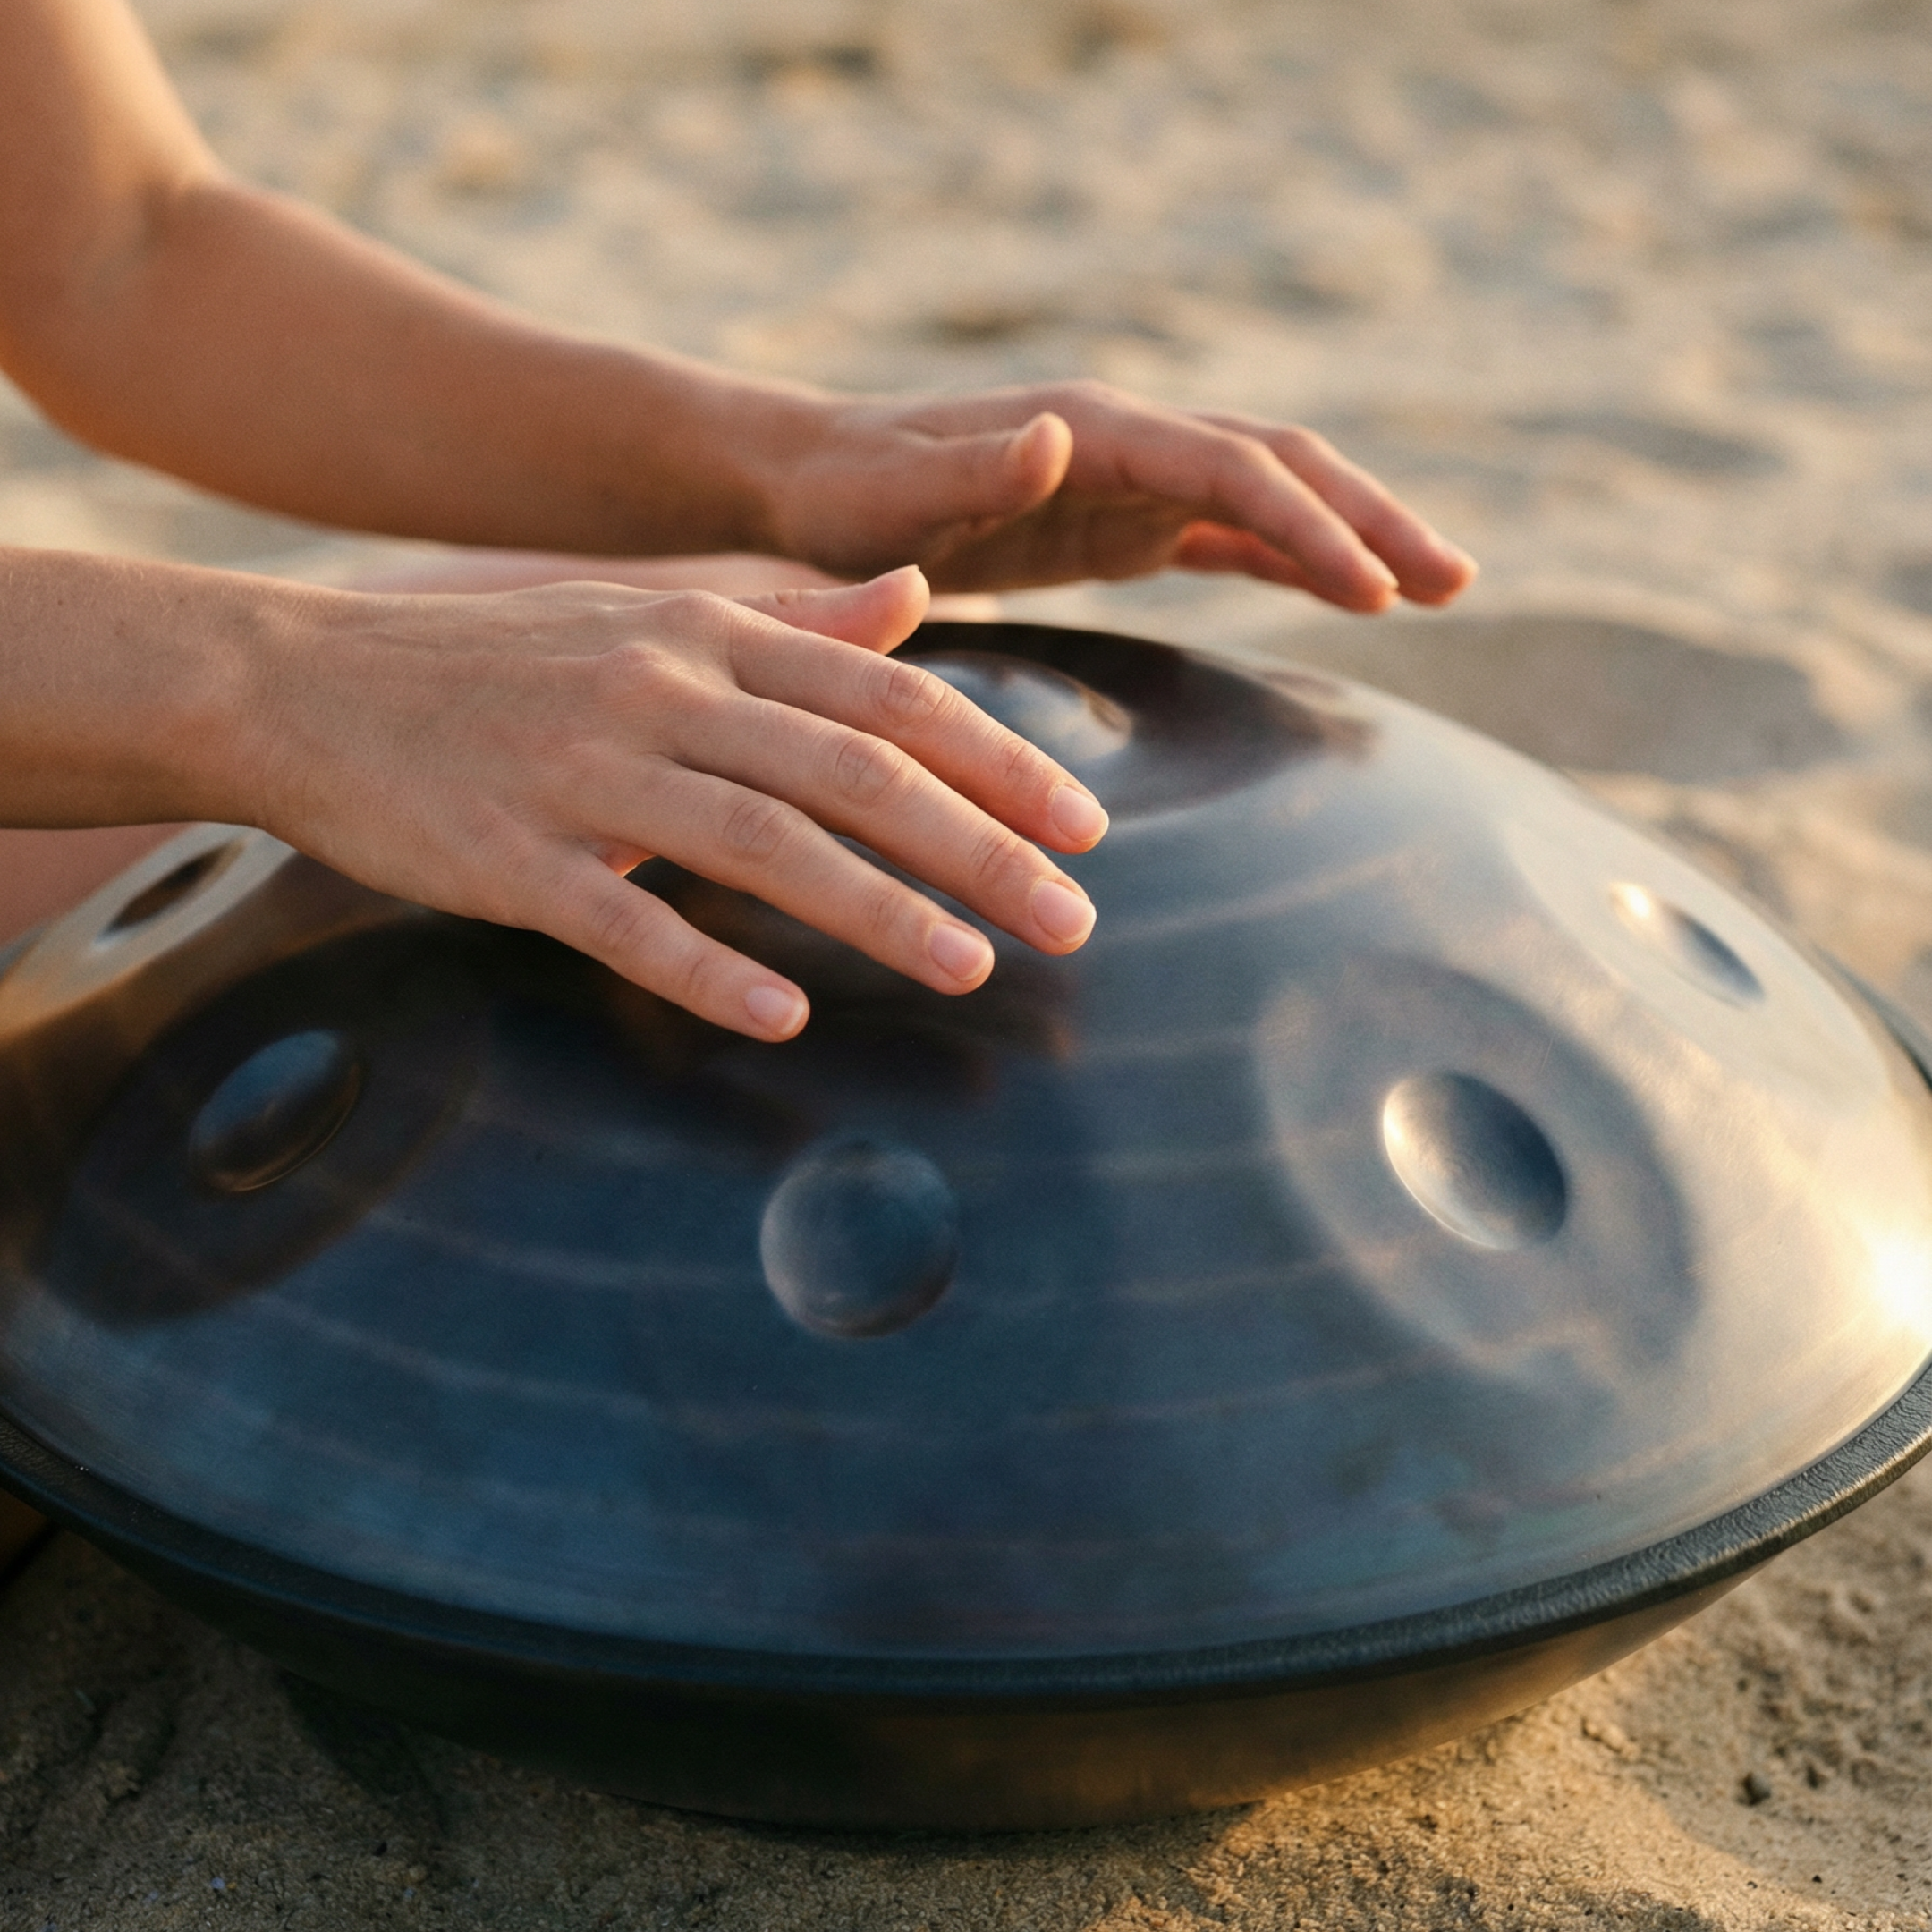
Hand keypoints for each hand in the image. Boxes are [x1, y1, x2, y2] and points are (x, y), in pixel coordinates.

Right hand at [245, 568, 1107, 1040]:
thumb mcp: (656, 618)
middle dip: (981, 847)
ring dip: (880, 908)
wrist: (305, 684)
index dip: (1002, 763)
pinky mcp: (504, 855)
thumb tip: (916, 602)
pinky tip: (788, 1016)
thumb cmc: (500, 663)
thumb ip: (796, 619)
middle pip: (855, 770)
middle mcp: (664, 689)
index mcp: (711, 632)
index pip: (891, 697)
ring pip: (760, 840)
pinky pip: (621, 917)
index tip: (1089, 827)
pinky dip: (706, 966)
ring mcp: (582, 770)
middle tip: (1077, 919)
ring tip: (975, 968)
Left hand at [760, 381, 1477, 611]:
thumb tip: (1061, 433)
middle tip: (1455, 582)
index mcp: (1090, 432)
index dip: (1307, 523)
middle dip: (1370, 518)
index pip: (1229, 467)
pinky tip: (1351, 599)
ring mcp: (1133, 479)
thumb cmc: (842, 500)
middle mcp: (1127, 441)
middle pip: (1280, 465)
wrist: (814, 485)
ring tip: (1441, 588)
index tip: (1373, 588)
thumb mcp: (889, 497)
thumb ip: (973, 471)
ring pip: (1272, 495)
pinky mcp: (1123, 523)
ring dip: (1356, 536)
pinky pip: (1230, 535)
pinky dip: (1296, 559)